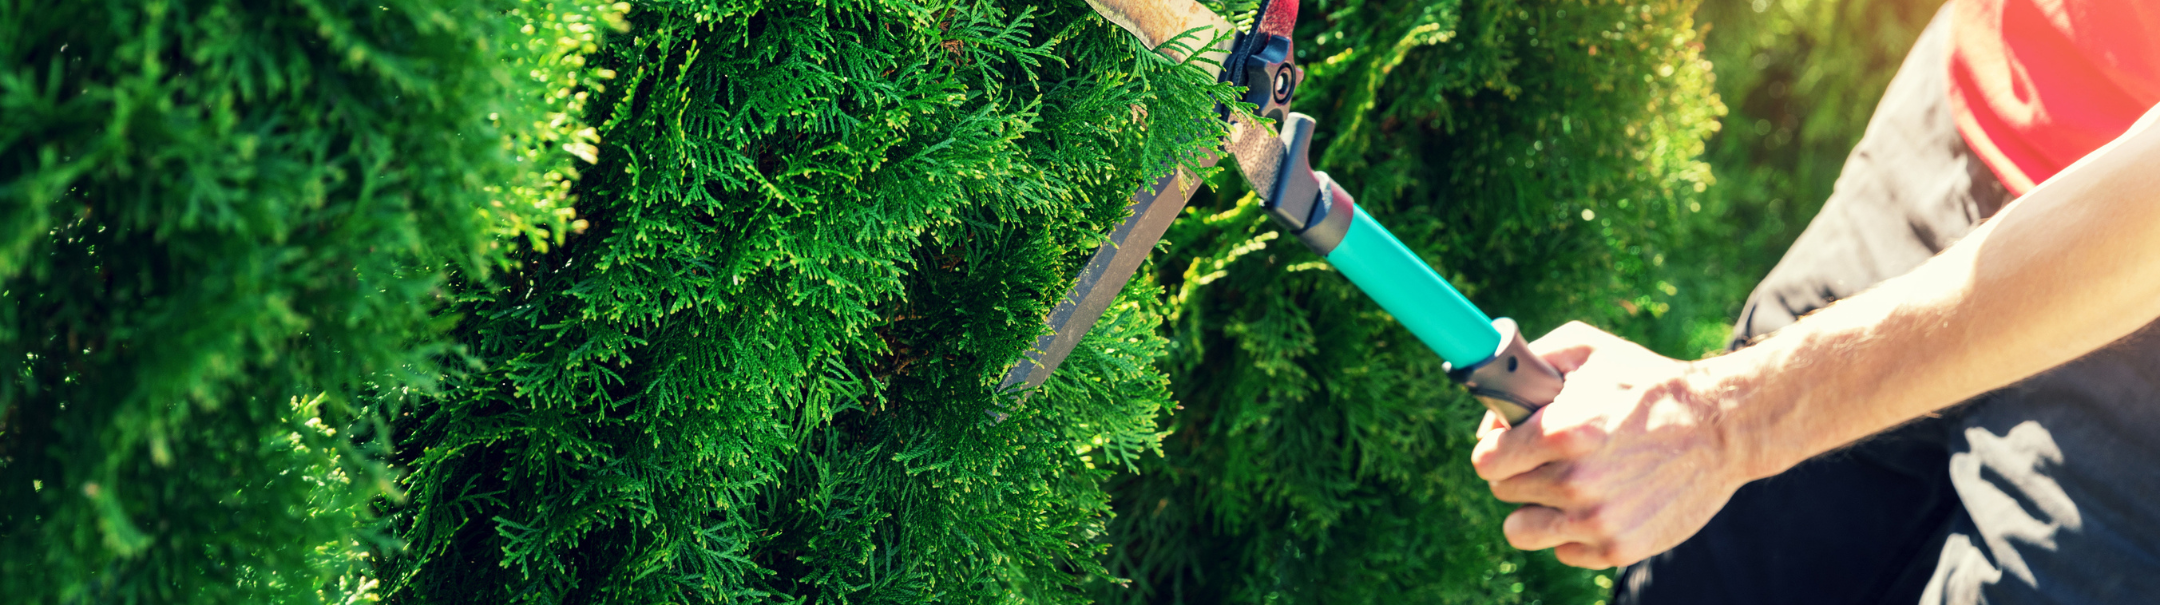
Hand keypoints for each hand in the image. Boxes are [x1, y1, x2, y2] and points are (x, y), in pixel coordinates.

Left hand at [1470, 321, 1748, 568]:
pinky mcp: (1618, 548)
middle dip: (1521, 470)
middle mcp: (1575, 482)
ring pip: (1521, 530)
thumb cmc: (1648, 384)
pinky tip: (1600, 502)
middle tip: (1552, 456)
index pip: (1485, 460)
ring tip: (1566, 485)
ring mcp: (1597, 520)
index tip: (1509, 443)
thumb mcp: (1588, 349)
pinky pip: (1562, 549)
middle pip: (1503, 490)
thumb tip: (1491, 403)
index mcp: (1562, 432)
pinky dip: (1574, 531)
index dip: (1494, 447)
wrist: (1723, 427)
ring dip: (1537, 509)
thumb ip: (1527, 365)